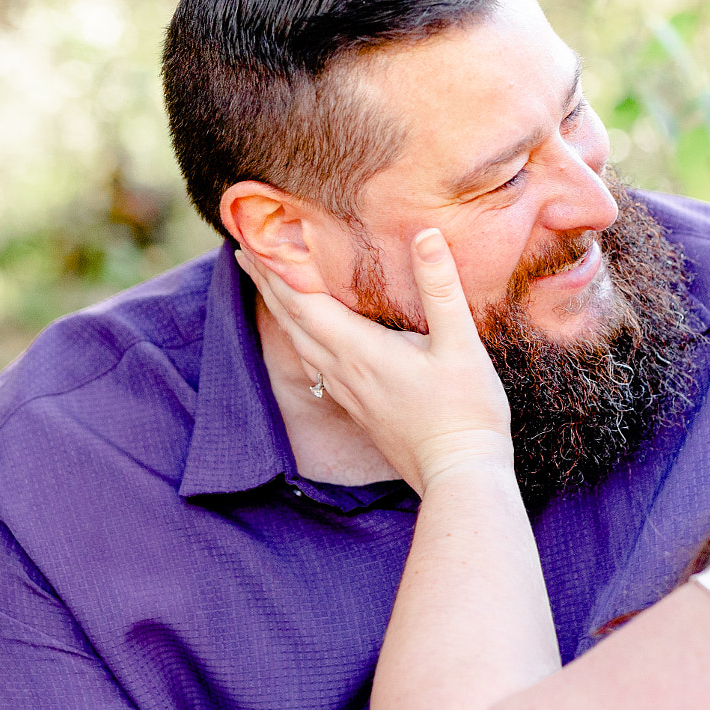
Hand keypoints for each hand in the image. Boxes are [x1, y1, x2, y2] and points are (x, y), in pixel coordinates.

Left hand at [236, 229, 512, 493]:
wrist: (459, 475)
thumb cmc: (465, 411)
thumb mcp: (460, 345)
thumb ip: (440, 288)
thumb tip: (426, 234)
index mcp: (359, 350)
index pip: (302, 301)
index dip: (275, 269)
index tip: (250, 241)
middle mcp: (343, 370)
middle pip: (292, 320)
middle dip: (267, 284)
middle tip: (244, 252)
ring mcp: (349, 392)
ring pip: (301, 344)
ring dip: (281, 312)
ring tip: (270, 287)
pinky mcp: (360, 407)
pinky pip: (317, 365)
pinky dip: (302, 339)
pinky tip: (308, 339)